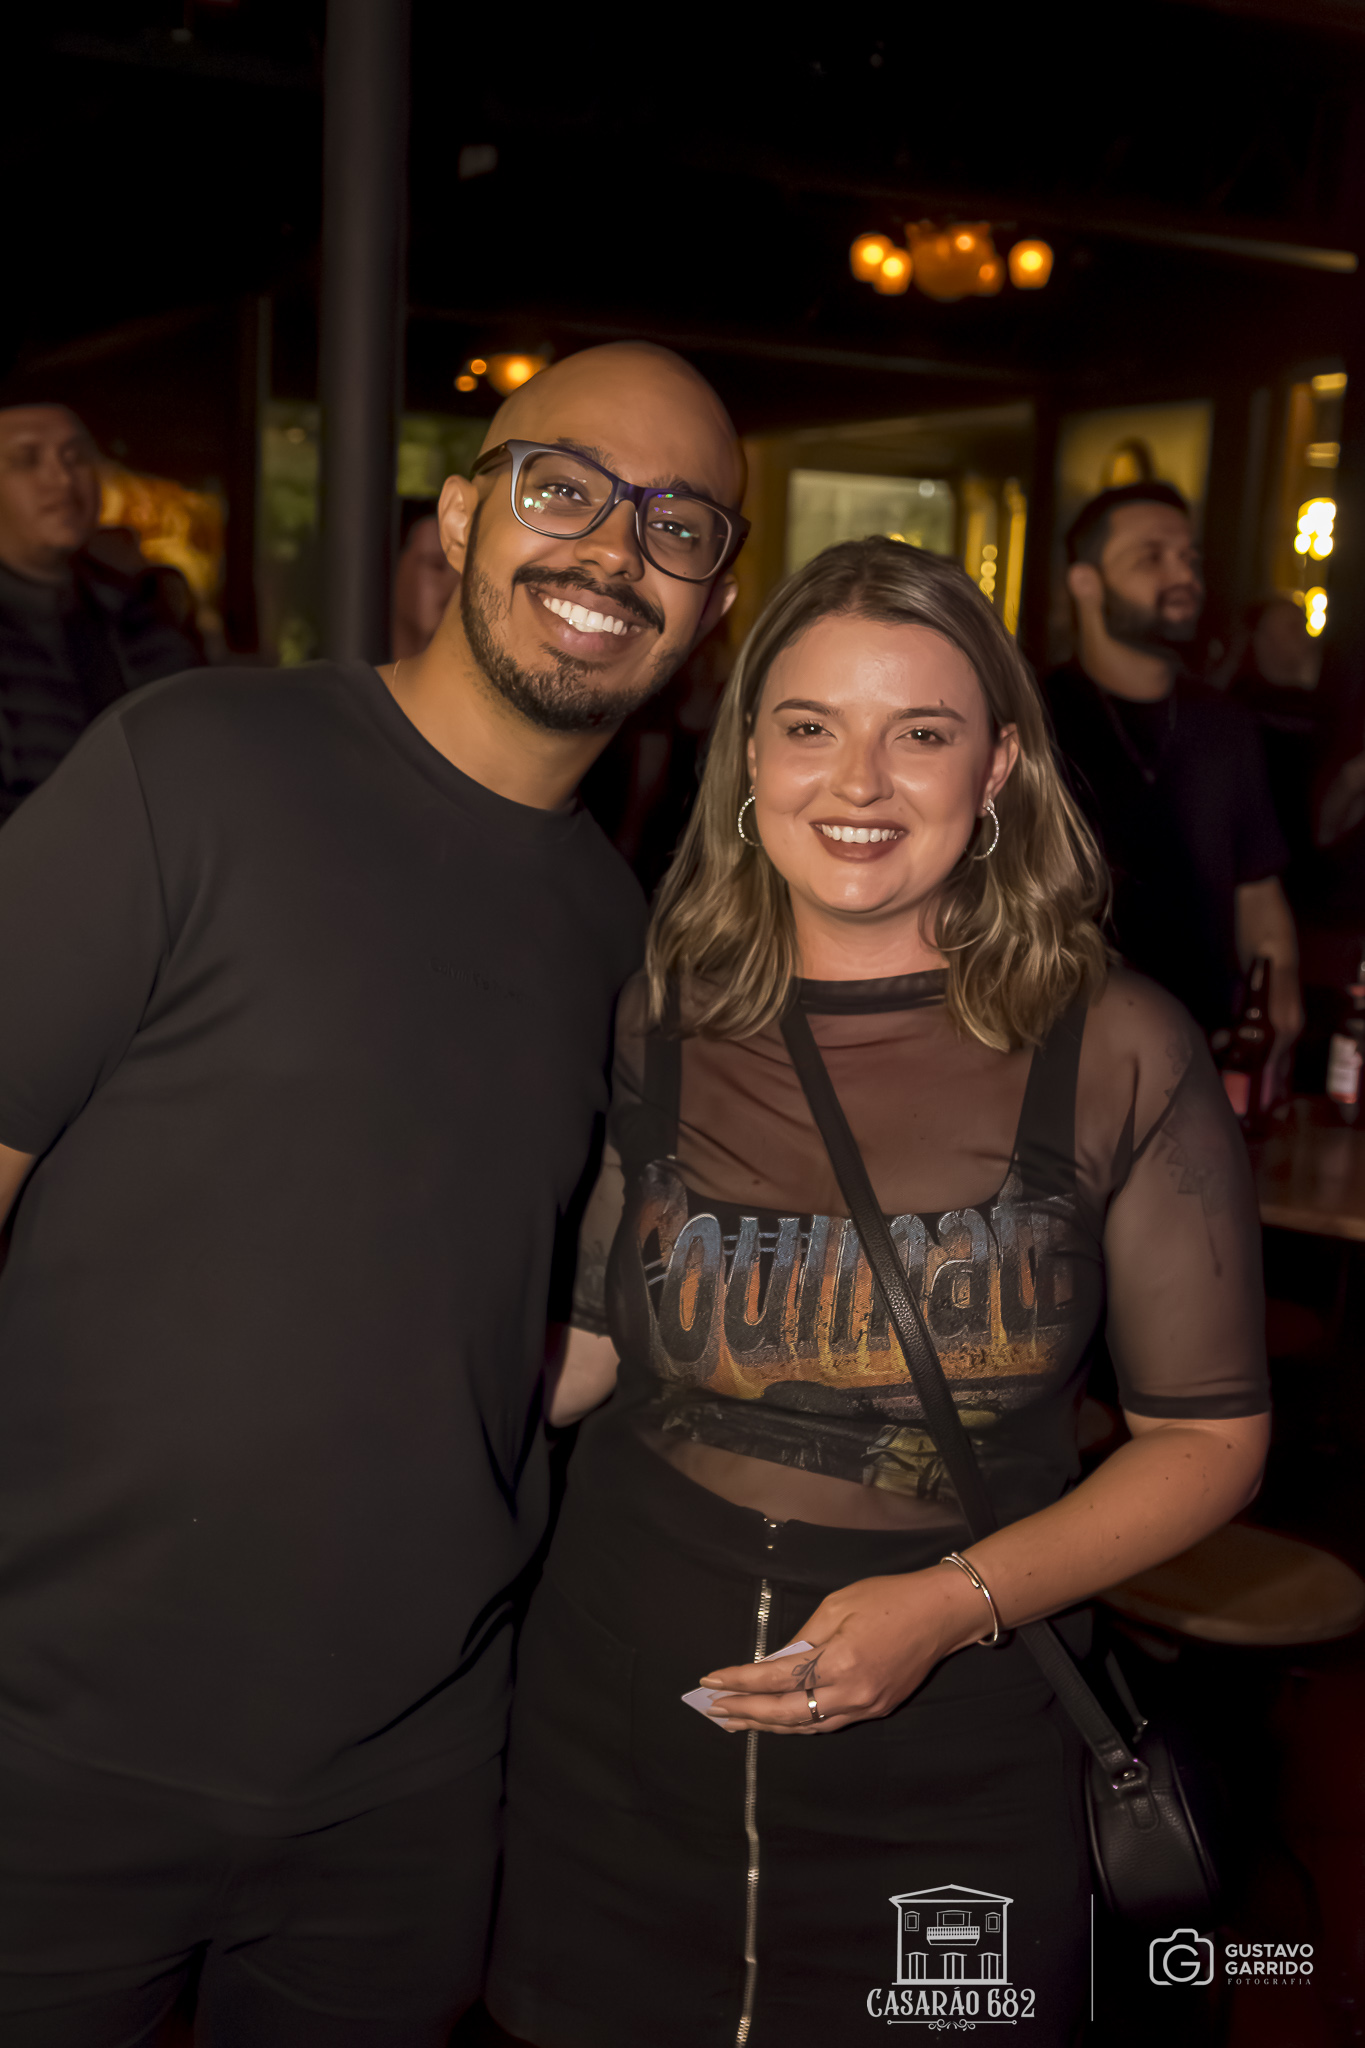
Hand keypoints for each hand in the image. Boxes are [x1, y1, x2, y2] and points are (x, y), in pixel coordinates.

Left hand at [697, 1565, 991, 1734]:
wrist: (942, 1614)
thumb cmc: (888, 1598)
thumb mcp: (837, 1605)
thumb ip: (803, 1639)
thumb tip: (773, 1664)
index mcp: (839, 1662)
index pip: (777, 1678)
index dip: (740, 1681)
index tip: (711, 1681)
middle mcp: (852, 1694)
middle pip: (788, 1714)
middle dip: (747, 1713)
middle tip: (715, 1710)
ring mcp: (866, 1707)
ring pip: (807, 1726)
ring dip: (769, 1724)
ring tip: (738, 1720)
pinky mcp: (876, 1709)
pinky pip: (828, 1723)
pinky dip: (799, 1722)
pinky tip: (779, 1719)